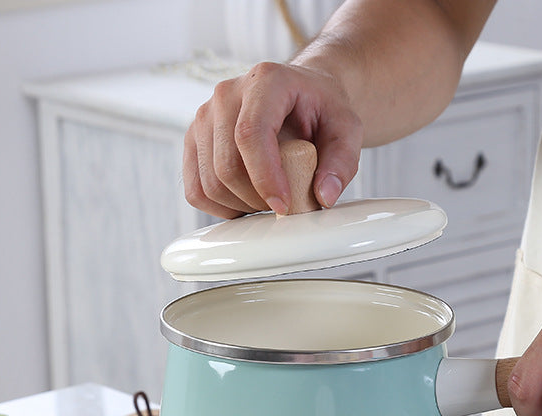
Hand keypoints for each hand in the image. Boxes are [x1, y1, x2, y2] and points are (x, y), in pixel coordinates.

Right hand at [183, 62, 362, 218]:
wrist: (302, 96)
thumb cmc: (322, 110)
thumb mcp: (347, 130)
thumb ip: (342, 163)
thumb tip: (324, 196)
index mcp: (265, 82)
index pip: (251, 133)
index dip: (265, 177)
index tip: (284, 206)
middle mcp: (227, 94)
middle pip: (227, 166)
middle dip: (257, 198)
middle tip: (285, 202)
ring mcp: (204, 117)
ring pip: (210, 183)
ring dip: (241, 205)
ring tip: (268, 197)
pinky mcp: (194, 140)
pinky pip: (196, 189)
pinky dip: (221, 207)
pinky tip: (245, 201)